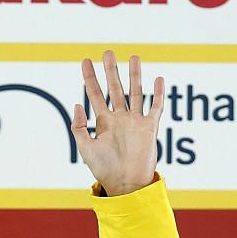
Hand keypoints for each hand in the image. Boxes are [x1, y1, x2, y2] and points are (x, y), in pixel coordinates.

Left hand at [72, 50, 163, 196]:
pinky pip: (156, 107)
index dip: (89, 78)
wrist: (126, 185)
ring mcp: (135, 122)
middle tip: (107, 52)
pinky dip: (158, 94)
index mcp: (103, 122)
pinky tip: (159, 79)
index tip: (85, 61)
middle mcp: (119, 118)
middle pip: (115, 88)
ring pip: (136, 93)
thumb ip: (79, 127)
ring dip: (135, 76)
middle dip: (110, 71)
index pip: (94, 94)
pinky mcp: (150, 128)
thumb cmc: (104, 170)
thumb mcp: (85, 148)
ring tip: (133, 58)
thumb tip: (77, 104)